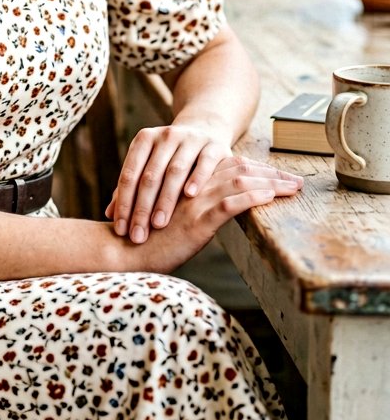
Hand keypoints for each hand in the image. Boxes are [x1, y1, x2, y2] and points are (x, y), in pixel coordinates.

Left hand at [105, 123, 231, 243]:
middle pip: (150, 176)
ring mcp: (191, 139)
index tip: (121, 230)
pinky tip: (190, 196)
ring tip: (158, 224)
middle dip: (142, 208)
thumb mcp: (149, 166)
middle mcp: (166, 136)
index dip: (124, 203)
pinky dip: (196, 179)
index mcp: (144, 140)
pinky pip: (204, 163)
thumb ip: (131, 188)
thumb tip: (110, 215)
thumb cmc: (171, 158)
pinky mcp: (214, 146)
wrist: (206, 131)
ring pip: (175, 171)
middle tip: (138, 236)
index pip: (129, 174)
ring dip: (165, 199)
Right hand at [115, 156, 303, 273]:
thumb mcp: (172, 222)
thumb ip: (189, 212)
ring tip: (294, 187)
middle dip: (271, 174)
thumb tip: (213, 216)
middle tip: (297, 180)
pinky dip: (253, 197)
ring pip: (239, 182)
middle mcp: (193, 187)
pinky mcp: (196, 220)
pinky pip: (230, 203)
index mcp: (188, 185)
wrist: (123, 251)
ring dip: (271, 183)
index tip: (279, 177)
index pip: (229, 168)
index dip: (256, 171)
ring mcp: (195, 202)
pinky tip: (271, 197)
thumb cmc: (144, 241)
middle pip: (239, 170)